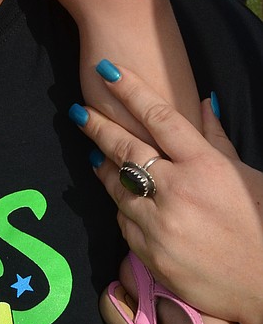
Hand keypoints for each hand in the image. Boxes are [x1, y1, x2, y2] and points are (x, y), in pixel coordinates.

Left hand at [73, 63, 262, 323]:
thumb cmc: (260, 226)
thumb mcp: (246, 176)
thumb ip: (217, 139)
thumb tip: (204, 101)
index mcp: (205, 166)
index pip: (159, 117)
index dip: (130, 90)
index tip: (107, 70)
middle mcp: (178, 192)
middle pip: (125, 148)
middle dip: (98, 125)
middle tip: (79, 110)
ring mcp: (160, 225)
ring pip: (116, 186)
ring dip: (104, 167)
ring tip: (95, 152)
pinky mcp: (150, 254)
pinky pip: (124, 221)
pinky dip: (123, 207)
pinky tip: (124, 199)